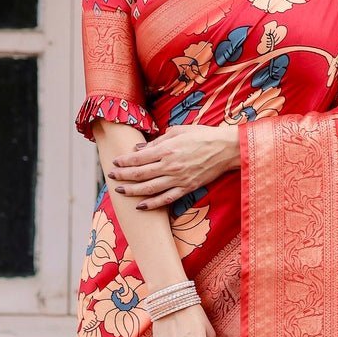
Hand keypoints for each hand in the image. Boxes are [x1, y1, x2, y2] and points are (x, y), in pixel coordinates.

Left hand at [107, 124, 238, 209]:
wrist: (226, 149)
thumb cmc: (202, 136)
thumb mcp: (178, 131)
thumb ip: (157, 141)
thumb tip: (140, 149)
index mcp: (167, 149)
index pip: (139, 158)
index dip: (124, 162)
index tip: (115, 163)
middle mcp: (170, 166)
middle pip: (140, 174)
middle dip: (123, 176)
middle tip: (111, 177)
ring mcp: (178, 179)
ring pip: (149, 189)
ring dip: (132, 191)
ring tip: (120, 191)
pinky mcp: (187, 188)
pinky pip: (166, 199)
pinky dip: (152, 204)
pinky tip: (141, 206)